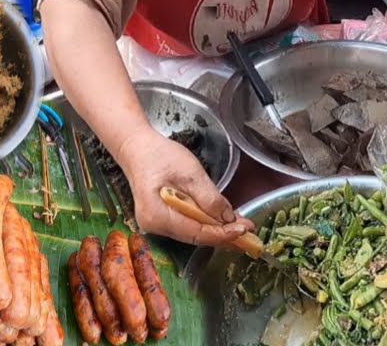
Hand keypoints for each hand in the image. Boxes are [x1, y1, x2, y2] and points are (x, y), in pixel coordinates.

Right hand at [118, 129, 253, 245]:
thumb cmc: (160, 156)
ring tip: (239, 224)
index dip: (223, 234)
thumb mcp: (190, 173)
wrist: (138, 148)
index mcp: (157, 216)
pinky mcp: (161, 219)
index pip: (196, 234)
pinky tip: (222, 220)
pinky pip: (188, 225)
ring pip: (193, 232)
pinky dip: (206, 223)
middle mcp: (154, 227)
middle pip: (195, 237)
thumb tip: (228, 218)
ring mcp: (156, 225)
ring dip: (216, 229)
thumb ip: (209, 197)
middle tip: (248, 228)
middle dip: (223, 233)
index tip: (244, 229)